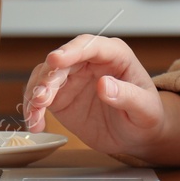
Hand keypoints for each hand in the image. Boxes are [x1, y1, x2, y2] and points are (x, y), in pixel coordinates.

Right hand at [21, 34, 172, 157]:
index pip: (90, 46)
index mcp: (115, 56)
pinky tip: (35, 122)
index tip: (56, 59)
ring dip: (36, 92)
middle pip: (62, 61)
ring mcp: (73, 78)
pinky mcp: (61, 97)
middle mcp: (90, 62)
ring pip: (45, 76)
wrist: (138, 135)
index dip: (72, 51)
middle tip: (42, 98)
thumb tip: (105, 84)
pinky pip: (40, 96)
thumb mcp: (145, 109)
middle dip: (48, 77)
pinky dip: (32, 108)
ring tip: (35, 113)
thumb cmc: (147, 115)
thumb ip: (128, 96)